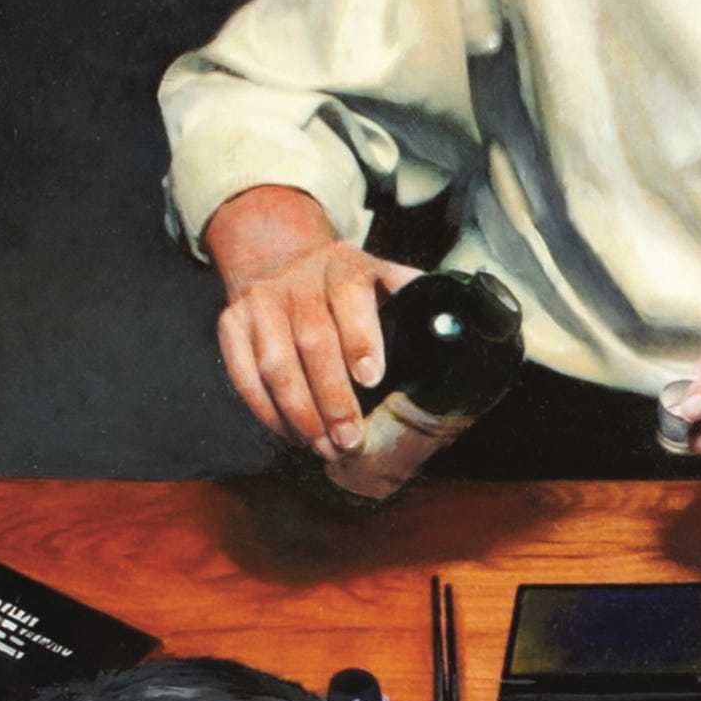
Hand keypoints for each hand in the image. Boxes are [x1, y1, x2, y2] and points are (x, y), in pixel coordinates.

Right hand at [207, 190, 420, 458]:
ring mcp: (261, 301)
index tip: (372, 377)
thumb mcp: (382, 275)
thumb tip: (469, 329)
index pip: (350, 296)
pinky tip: (289, 434)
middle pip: (312, 341)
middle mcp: (299, 281)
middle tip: (350, 440)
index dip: (361, 337)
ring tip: (322, 448)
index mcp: (345, 267)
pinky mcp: (231, 323)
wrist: (277, 252)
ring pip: (274, 363)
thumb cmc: (344, 281)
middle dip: (332, 397)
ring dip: (298, 413)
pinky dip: (265, 410)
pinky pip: (242, 373)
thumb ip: (415, 299)